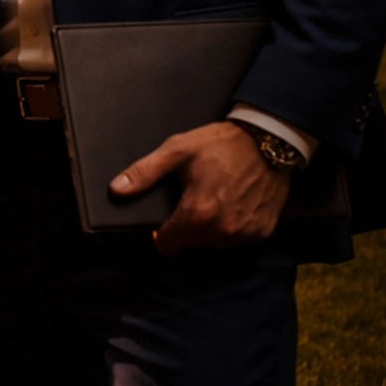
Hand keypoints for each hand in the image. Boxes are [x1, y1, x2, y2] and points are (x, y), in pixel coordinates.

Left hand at [109, 120, 290, 255]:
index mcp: (198, 211)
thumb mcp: (177, 151)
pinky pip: (238, 239)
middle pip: (191, 243)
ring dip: (210, 229)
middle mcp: (222, 228)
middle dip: (186, 228)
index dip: (162, 235)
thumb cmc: (221, 143)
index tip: (164, 222)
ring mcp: (245, 232)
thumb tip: (117, 190)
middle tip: (193, 199)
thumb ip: (145, 173)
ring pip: (214, 243)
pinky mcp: (262, 230)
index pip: (169, 244)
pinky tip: (234, 203)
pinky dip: (233, 227)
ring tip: (214, 199)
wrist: (268, 140)